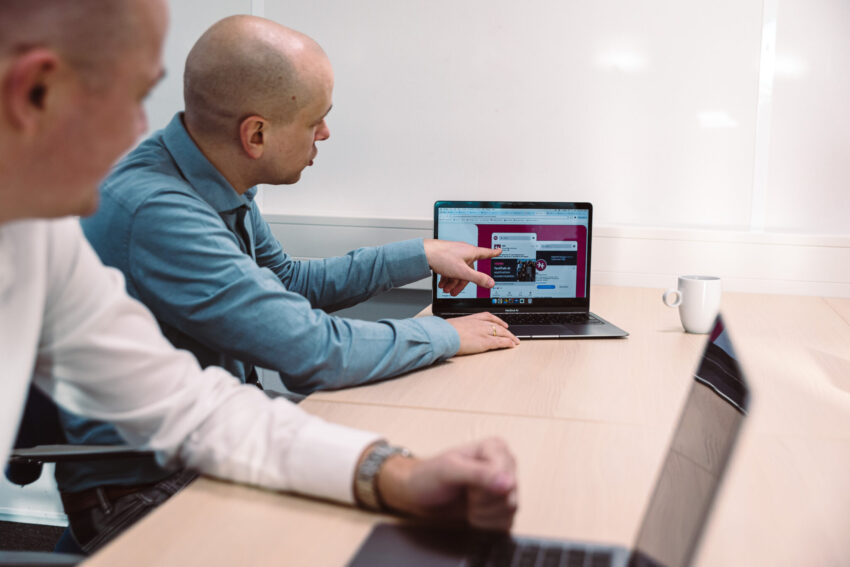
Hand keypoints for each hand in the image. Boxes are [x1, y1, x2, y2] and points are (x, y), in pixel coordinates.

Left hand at [377, 438, 517, 530]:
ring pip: (509, 510)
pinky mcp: (503, 506)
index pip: (506, 476)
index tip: (466, 485)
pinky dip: (486, 524)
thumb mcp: (449, 470)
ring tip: (468, 502)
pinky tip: (473, 513)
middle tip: (465, 493)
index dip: (484, 488)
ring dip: (483, 514)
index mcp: (495, 448)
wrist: (418, 494)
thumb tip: (509, 483)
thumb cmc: (429, 476)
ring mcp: (506, 486)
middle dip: (482, 502)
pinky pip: (507, 522)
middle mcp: (505, 465)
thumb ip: (479, 474)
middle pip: (509, 494)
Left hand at [424, 238, 501, 295]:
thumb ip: (478, 278)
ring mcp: (454, 253)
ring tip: (446, 289)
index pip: (486, 253)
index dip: (493, 253)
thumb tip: (491, 283)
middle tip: (455, 292)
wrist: (424, 253)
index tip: (499, 250)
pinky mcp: (446, 255)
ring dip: (453, 282)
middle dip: (462, 282)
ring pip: (458, 270)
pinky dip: (448, 277)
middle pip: (469, 269)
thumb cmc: (442, 258)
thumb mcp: (462, 272)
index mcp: (471, 252)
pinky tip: (442, 284)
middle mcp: (464, 251)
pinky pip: (451, 268)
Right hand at [446, 312, 519, 354]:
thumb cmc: (445, 331)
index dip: (498, 320)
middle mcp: (480, 323)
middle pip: (497, 325)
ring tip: (516, 341)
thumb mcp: (452, 325)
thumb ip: (457, 328)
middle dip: (507, 331)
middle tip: (512, 335)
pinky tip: (512, 345)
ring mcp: (483, 332)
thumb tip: (455, 332)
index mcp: (472, 318)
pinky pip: (500, 342)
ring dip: (510, 337)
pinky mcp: (485, 341)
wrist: (445, 334)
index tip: (502, 323)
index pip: (488, 317)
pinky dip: (507, 343)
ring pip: (501, 333)